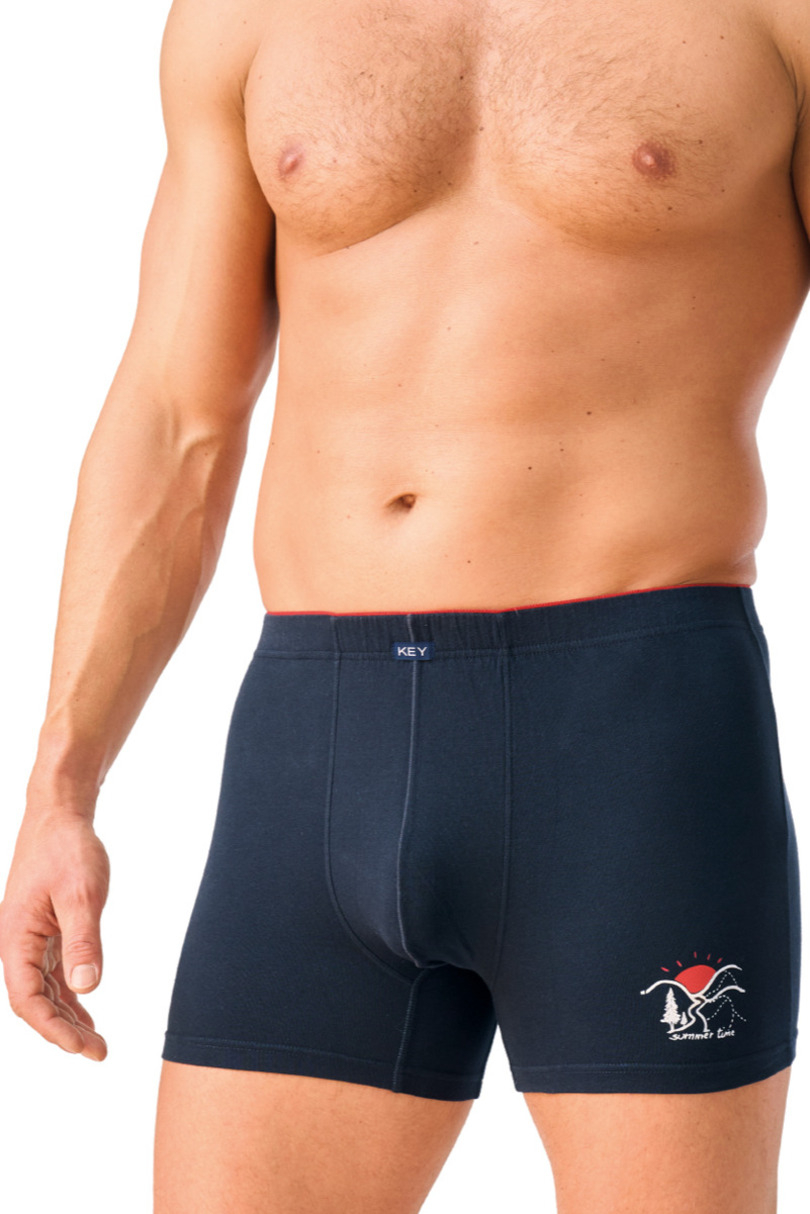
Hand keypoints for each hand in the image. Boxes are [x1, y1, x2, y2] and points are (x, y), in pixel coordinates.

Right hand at [0, 809, 109, 1058]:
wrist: (60, 815)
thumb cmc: (68, 849)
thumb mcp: (82, 894)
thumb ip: (84, 940)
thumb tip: (87, 988)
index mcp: (15, 938)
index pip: (27, 999)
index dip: (53, 1028)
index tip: (82, 1048)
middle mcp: (16, 943)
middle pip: (35, 1001)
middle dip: (64, 1031)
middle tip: (100, 1053)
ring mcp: (29, 938)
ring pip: (44, 990)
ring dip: (67, 1017)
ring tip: (96, 1044)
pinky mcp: (44, 930)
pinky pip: (52, 973)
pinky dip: (68, 994)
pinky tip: (86, 1013)